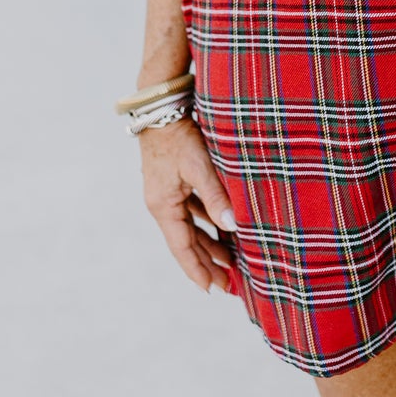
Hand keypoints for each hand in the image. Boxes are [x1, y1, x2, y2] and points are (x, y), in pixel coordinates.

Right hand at [138, 115, 238, 293]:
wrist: (162, 107)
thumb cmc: (179, 135)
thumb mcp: (199, 166)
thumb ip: (216, 196)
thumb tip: (233, 226)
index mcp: (163, 206)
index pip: (182, 248)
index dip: (197, 270)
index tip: (212, 290)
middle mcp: (162, 203)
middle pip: (186, 242)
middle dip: (207, 263)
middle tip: (228, 283)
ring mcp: (167, 193)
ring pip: (190, 227)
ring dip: (209, 244)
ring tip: (230, 261)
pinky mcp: (173, 181)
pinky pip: (192, 210)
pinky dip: (207, 222)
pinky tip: (222, 228)